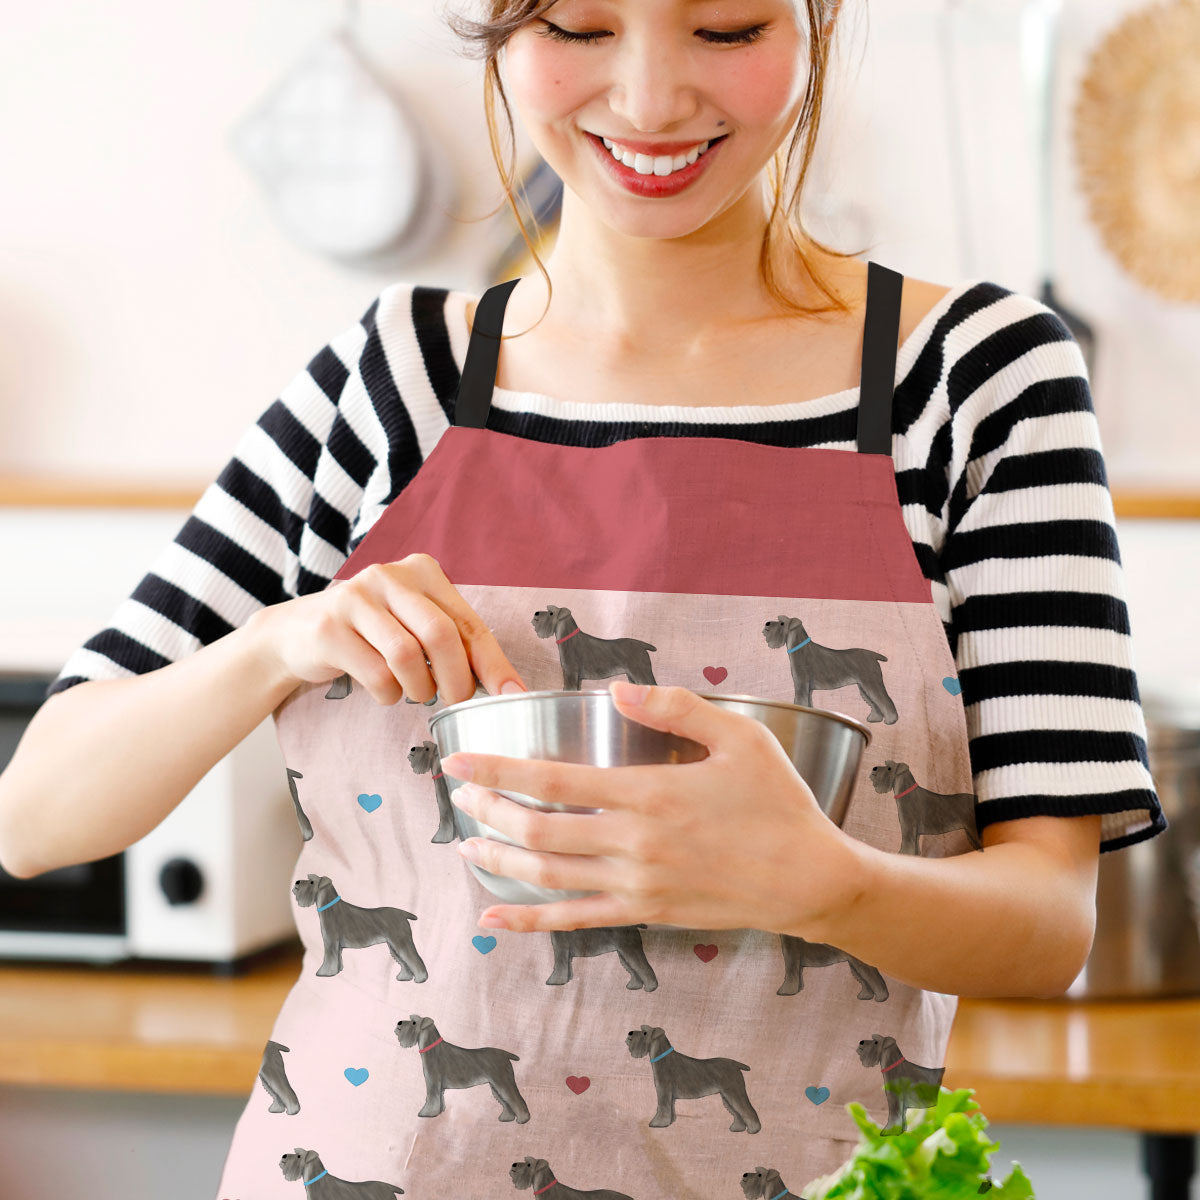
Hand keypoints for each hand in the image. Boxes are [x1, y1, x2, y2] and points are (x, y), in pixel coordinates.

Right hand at [247, 553, 527, 705]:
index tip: (513, 694)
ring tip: (416, 694)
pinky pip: (376, 674)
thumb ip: (454, 642)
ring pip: (407, 656)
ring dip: (419, 689)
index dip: (493, 663)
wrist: (296, 634)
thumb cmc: (371, 635)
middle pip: (441, 635)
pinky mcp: (329, 628)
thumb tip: (507, 686)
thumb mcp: (414, 625)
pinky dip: (388, 694)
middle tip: (455, 702)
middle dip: (456, 680)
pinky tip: (385, 692)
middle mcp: (389, 576)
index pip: (468, 622)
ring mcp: (355, 598)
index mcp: (421, 571)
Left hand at [441, 680, 853, 935]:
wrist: (810, 880)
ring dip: (499, 860)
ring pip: (547, 876)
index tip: (458, 760)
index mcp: (650, 794)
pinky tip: (495, 920)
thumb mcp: (740, 737)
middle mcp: (634, 843)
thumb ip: (676, 707)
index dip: (498, 770)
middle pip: (538, 830)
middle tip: (457, 795)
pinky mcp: (645, 914)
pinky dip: (530, 922)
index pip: (553, 780)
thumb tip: (616, 689)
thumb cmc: (778, 802)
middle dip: (488, 811)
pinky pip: (575, 921)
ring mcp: (636, 885)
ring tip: (465, 844)